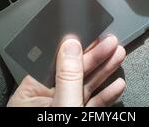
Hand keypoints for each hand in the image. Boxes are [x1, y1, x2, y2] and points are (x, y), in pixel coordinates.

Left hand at [7, 35, 125, 106]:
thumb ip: (67, 76)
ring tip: (118, 54)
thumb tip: (71, 45)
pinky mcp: (78, 116)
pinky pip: (92, 102)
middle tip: (111, 41)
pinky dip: (106, 94)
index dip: (71, 45)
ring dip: (104, 71)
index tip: (86, 32)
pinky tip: (117, 84)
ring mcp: (62, 108)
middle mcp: (46, 101)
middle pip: (73, 71)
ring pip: (85, 85)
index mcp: (30, 95)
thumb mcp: (62, 103)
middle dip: (95, 56)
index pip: (51, 62)